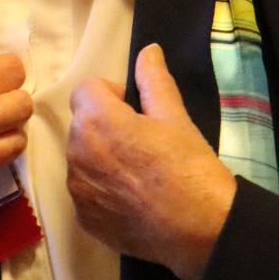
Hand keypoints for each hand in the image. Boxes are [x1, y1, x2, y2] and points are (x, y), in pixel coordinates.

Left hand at [67, 44, 236, 278]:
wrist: (202, 229)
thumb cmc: (189, 167)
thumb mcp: (174, 116)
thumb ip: (153, 80)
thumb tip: (148, 50)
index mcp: (95, 120)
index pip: (87, 89)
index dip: (112, 95)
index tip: (137, 113)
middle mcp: (76, 151)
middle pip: (82, 124)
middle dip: (105, 126)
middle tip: (142, 143)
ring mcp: (77, 189)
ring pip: (82, 158)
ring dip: (101, 158)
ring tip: (138, 173)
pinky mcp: (83, 217)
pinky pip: (86, 191)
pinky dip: (102, 190)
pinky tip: (132, 198)